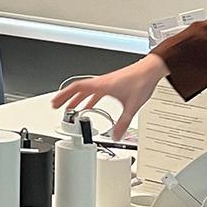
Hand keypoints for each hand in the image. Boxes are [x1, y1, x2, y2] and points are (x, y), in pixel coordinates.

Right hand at [49, 54, 167, 139]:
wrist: (151, 70)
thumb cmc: (141, 81)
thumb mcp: (132, 106)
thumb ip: (123, 123)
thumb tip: (116, 136)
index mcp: (102, 86)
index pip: (76, 89)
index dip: (64, 95)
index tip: (55, 102)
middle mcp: (102, 83)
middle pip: (78, 90)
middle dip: (66, 98)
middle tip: (56, 106)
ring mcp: (106, 83)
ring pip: (86, 90)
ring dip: (77, 98)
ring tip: (71, 108)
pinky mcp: (112, 84)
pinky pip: (95, 91)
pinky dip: (89, 98)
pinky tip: (90, 105)